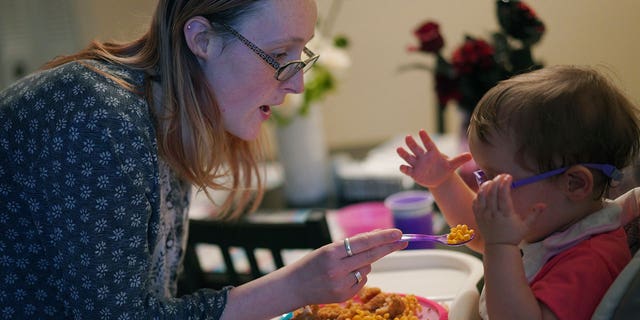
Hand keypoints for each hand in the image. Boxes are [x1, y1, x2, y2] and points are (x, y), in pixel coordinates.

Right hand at [288, 229, 406, 304]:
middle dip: (389, 247)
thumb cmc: (311, 264)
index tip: (397, 233)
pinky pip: (362, 280)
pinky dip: (357, 276)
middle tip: (403, 241)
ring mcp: (341, 284)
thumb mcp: (327, 249)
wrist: (293, 287)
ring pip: (367, 268)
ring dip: (363, 263)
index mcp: (331, 253)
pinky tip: (341, 278)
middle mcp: (337, 269)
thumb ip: (351, 245)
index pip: (363, 243)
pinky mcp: (345, 295)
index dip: (382, 237)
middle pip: (371, 256)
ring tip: (342, 267)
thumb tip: (378, 237)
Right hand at [397, 129, 471, 188]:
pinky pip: (407, 169)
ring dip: (404, 153)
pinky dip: (404, 168)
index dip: (425, 138)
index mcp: (432, 153)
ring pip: (408, 157)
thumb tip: (471, 155)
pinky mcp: (413, 172)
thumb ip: (459, 160)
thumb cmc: (444, 169)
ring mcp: (417, 164)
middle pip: (416, 148)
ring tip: (398, 148)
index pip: (428, 144)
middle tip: (408, 137)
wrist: (438, 178)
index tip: (421, 131)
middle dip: (411, 143)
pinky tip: (402, 167)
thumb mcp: (452, 165)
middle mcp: (422, 156)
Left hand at [472, 174, 532, 245]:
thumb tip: (544, 205)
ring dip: (486, 185)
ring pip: (482, 195)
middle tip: (502, 176)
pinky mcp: (477, 216)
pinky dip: (479, 194)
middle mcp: (493, 214)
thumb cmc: (513, 236)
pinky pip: (475, 202)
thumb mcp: (526, 226)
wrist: (498, 247)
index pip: (503, 195)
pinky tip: (484, 190)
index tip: (508, 176)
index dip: (505, 184)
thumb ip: (534, 214)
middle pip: (492, 193)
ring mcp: (483, 215)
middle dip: (497, 181)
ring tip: (492, 180)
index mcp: (505, 215)